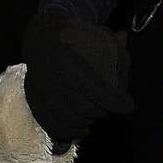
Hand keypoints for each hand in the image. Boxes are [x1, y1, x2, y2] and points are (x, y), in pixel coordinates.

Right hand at [23, 11, 134, 145]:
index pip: (95, 88)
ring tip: (95, 116)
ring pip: (68, 119)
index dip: (114, 101)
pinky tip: (79, 129)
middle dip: (102, 111)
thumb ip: (111, 42)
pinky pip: (51, 125)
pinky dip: (68, 131)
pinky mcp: (34, 101)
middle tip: (110, 108)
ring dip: (86, 122)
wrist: (39, 37)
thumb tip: (125, 38)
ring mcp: (40, 91)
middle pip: (83, 106)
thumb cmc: (72, 34)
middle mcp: (50, 76)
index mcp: (66, 58)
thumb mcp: (93, 31)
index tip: (128, 105)